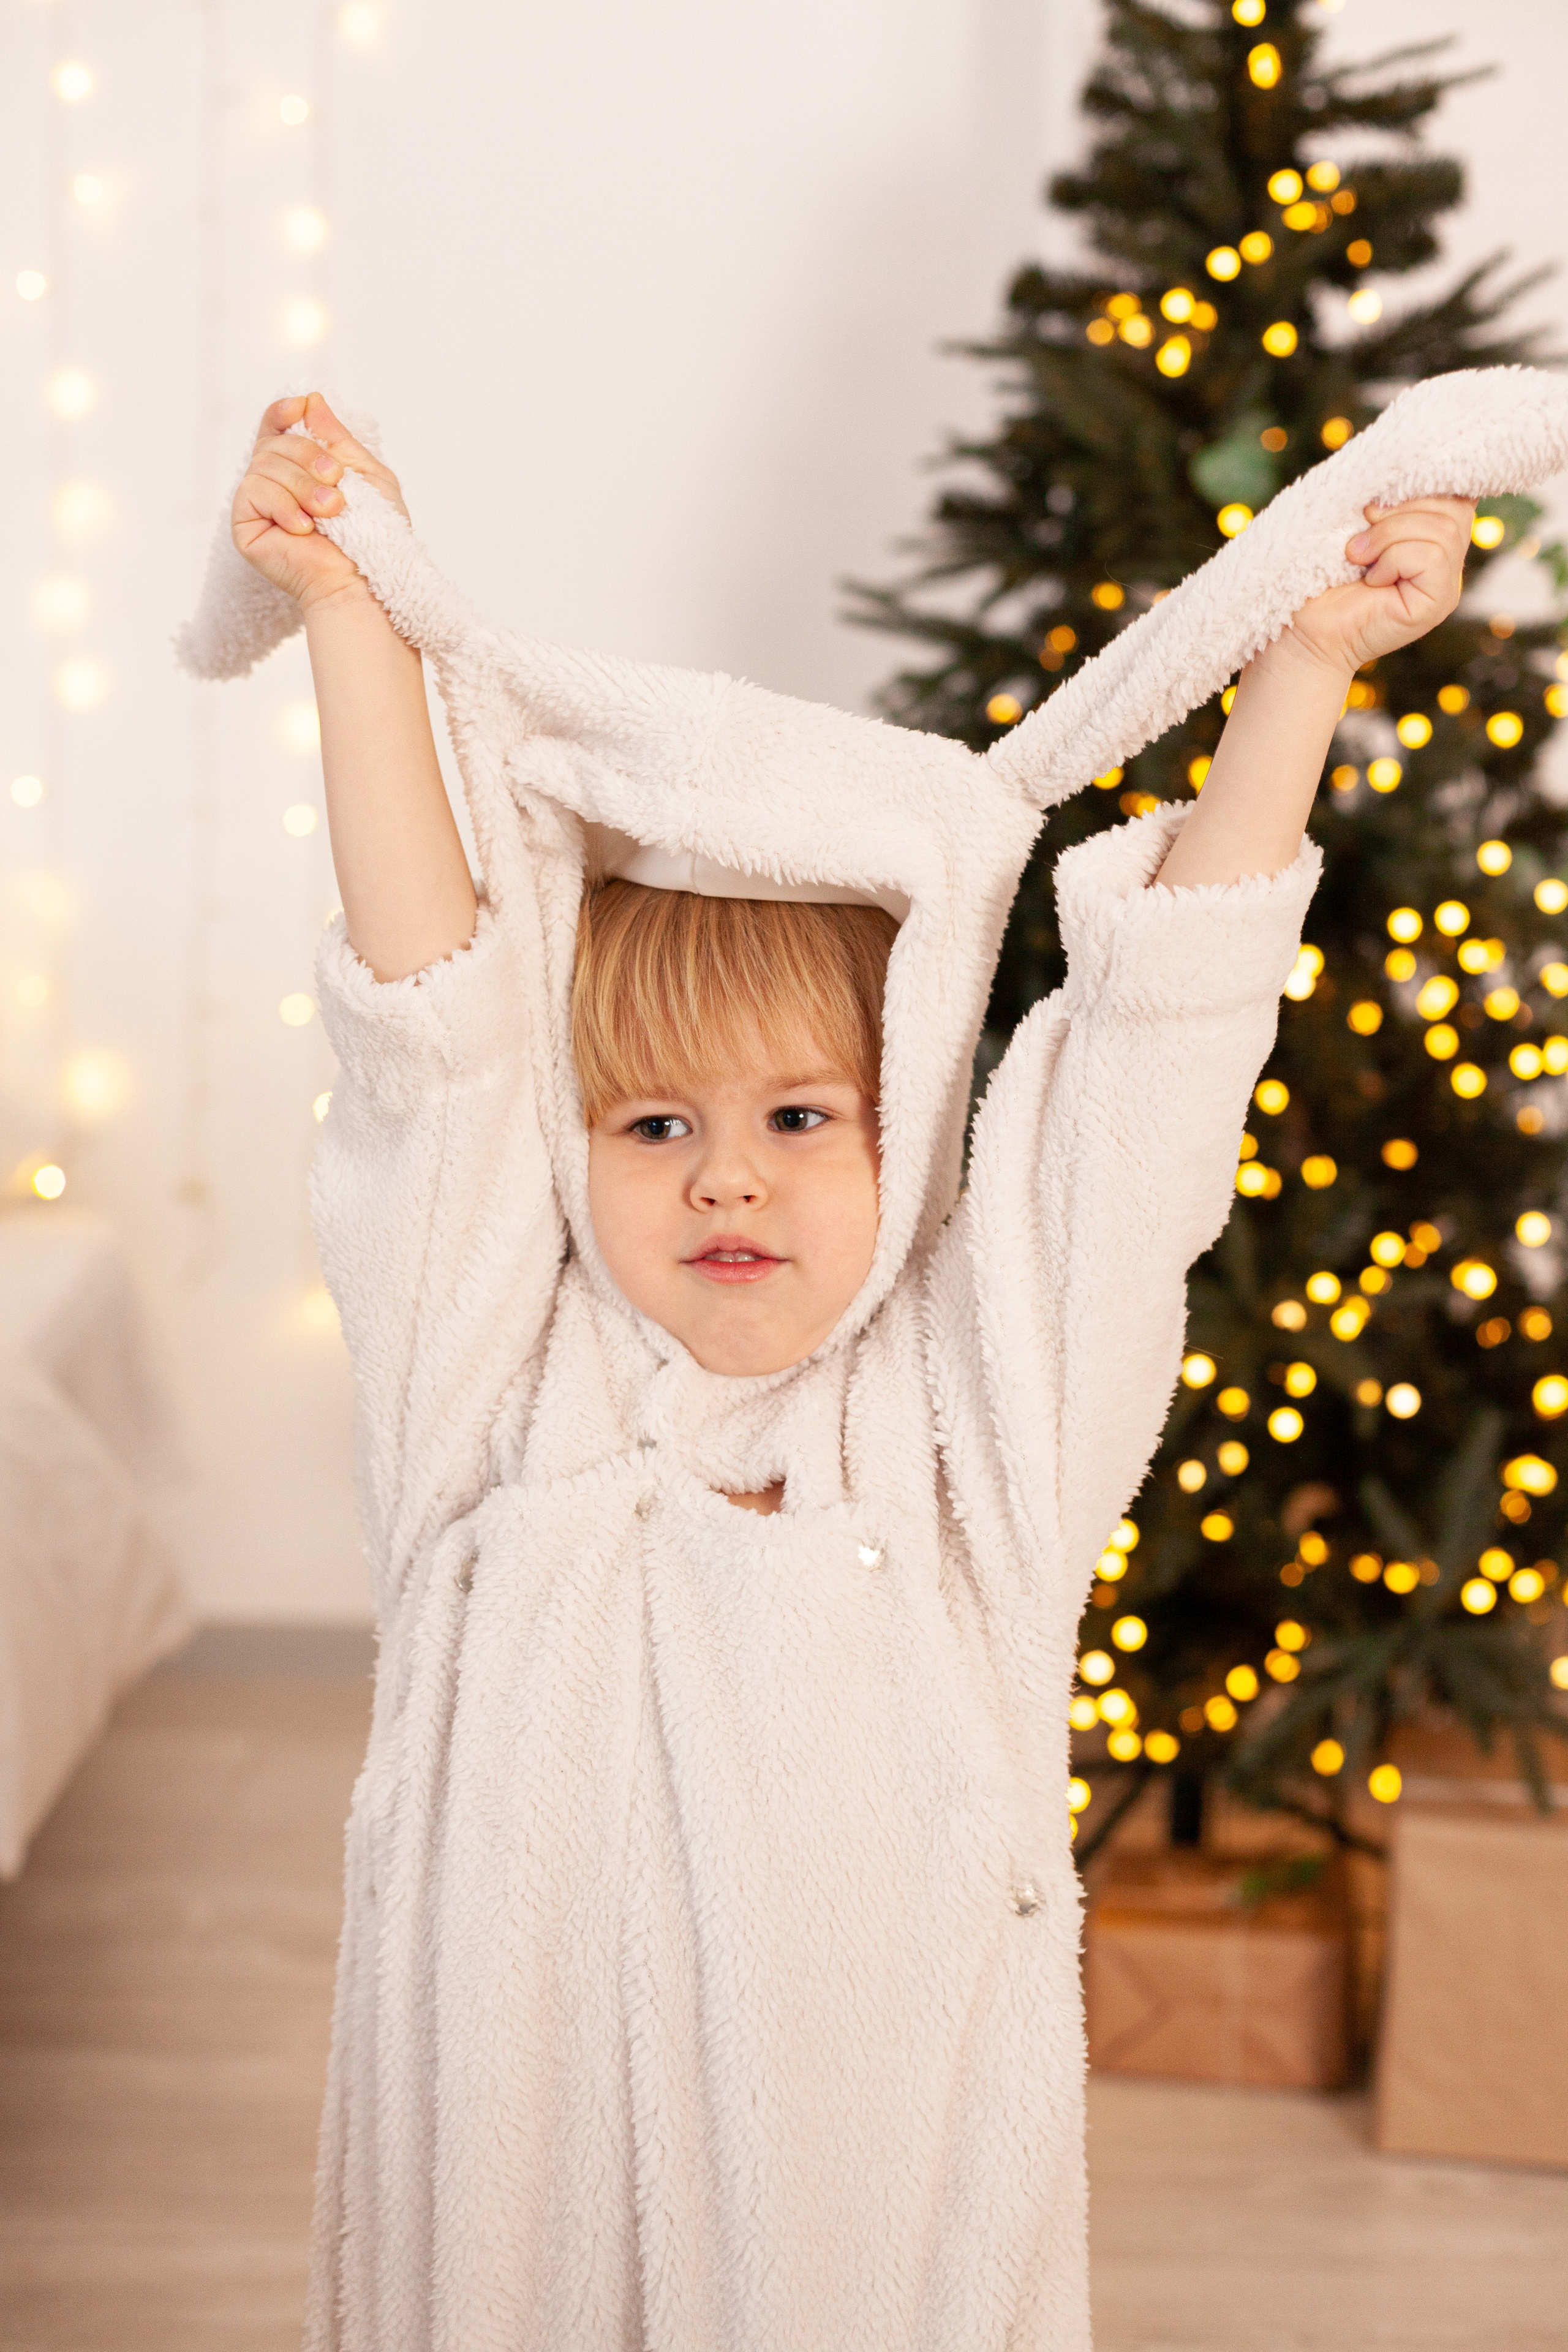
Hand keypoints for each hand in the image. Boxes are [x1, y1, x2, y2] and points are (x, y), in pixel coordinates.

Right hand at [231, 392, 409, 611]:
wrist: (364, 581)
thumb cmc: (374, 537)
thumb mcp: (366, 476)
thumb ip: (338, 439)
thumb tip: (312, 401)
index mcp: (301, 470)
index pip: (278, 429)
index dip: (283, 413)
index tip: (300, 408)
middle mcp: (275, 485)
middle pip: (274, 443)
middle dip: (309, 459)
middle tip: (337, 488)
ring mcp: (258, 506)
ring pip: (264, 464)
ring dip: (304, 487)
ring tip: (330, 514)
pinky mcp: (245, 527)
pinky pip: (252, 491)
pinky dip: (283, 506)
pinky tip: (303, 531)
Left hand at [1275, 495, 1474, 680]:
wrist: (1302, 630)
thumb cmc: (1319, 576)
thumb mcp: (1354, 523)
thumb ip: (1386, 497)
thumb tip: (1408, 460)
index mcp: (1431, 535)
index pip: (1456, 491)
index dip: (1426, 482)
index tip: (1380, 498)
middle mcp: (1446, 560)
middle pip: (1452, 505)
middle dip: (1398, 511)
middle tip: (1359, 532)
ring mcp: (1446, 584)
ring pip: (1442, 529)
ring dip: (1389, 535)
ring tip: (1357, 556)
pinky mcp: (1438, 603)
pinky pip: (1432, 556)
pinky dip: (1393, 559)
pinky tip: (1371, 579)